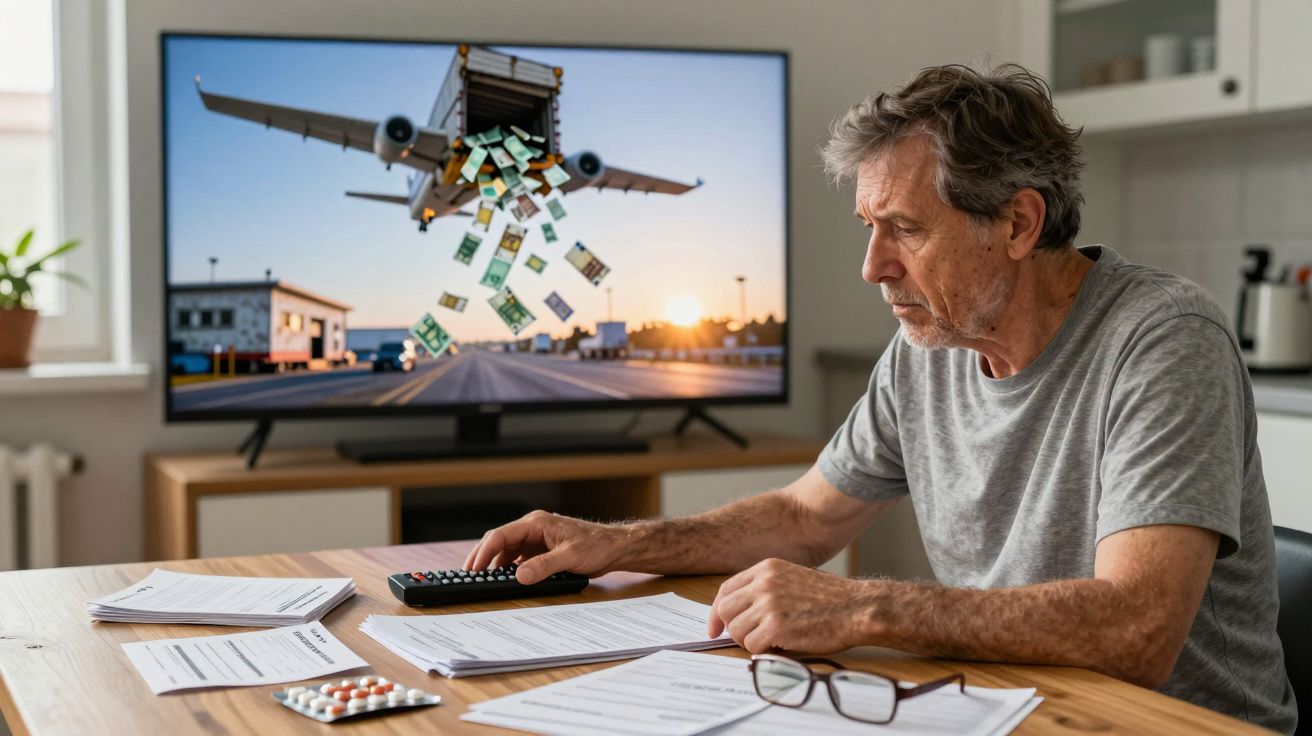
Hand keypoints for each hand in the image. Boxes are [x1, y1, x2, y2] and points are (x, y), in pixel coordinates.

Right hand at [462, 510, 623, 584]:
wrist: (614, 547)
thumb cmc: (597, 545)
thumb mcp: (570, 557)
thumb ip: (544, 566)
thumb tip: (520, 575)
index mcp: (537, 523)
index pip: (501, 535)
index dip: (484, 552)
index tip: (474, 567)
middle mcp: (533, 528)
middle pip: (499, 542)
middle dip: (483, 557)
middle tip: (469, 575)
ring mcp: (537, 539)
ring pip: (507, 551)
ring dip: (495, 564)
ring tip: (483, 579)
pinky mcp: (541, 550)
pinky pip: (518, 558)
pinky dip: (508, 568)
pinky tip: (504, 579)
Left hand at [708, 558, 872, 653]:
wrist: (857, 608)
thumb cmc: (832, 598)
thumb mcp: (793, 578)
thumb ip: (766, 588)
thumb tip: (740, 611)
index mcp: (766, 568)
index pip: (726, 589)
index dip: (716, 611)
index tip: (714, 628)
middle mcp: (764, 583)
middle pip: (724, 610)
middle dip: (732, 629)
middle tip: (747, 639)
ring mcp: (769, 604)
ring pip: (736, 631)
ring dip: (750, 642)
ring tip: (772, 640)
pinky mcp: (776, 626)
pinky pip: (752, 646)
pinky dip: (763, 651)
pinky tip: (781, 645)